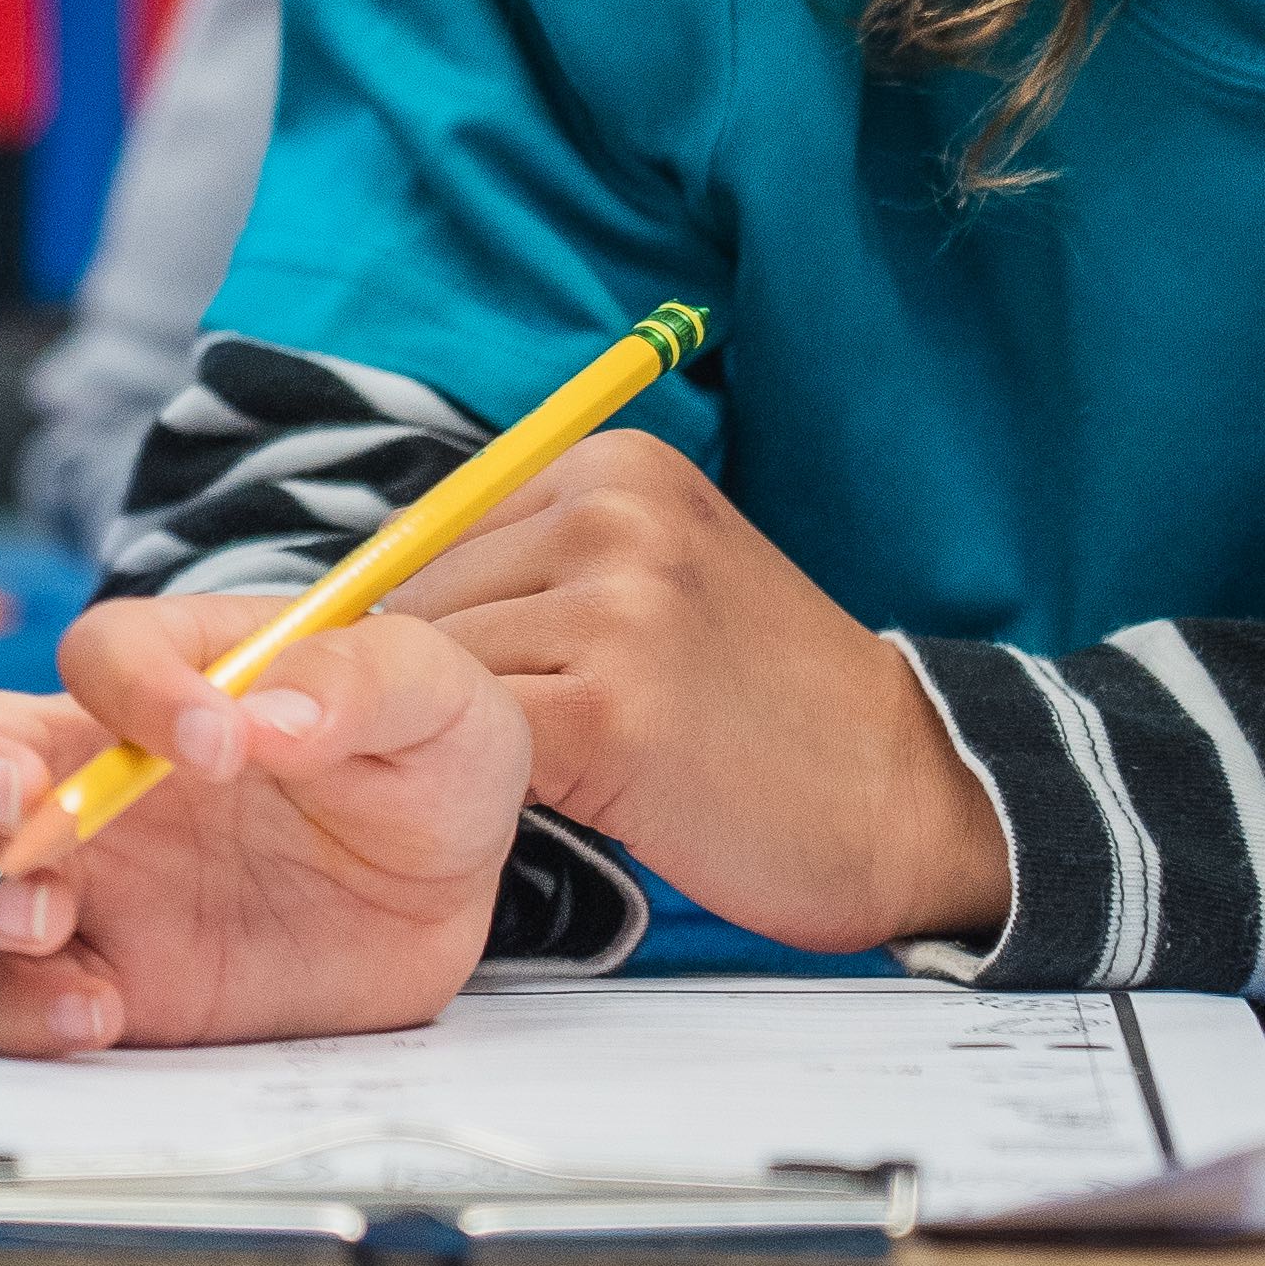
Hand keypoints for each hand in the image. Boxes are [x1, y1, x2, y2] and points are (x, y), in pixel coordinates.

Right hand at [0, 597, 529, 1056]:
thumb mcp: (438, 701)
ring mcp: (83, 879)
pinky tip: (96, 1011)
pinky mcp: (97, 977)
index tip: (217, 744)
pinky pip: (0, 995)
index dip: (139, 688)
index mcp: (168, 674)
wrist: (442, 900)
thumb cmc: (423, 765)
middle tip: (18, 805)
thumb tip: (271, 714)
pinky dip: (20, 1007)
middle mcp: (90, 769)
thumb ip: (361, 683)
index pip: (101, 652)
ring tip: (51, 920)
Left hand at [385, 429, 1010, 954]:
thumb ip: (533, 564)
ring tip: (555, 772)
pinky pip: (476, 739)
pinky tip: (555, 801)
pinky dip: (484, 782)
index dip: (422, 629)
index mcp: (614, 464)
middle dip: (431, 686)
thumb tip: (356, 606)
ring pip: (436, 675)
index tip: (472, 688)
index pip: (429, 535)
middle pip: (416, 601)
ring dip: (462, 741)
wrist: (908, 793)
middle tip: (517, 744)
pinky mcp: (612, 709)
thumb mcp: (658, 580)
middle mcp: (612, 512)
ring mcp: (616, 606)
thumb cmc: (763, 706)